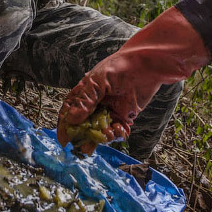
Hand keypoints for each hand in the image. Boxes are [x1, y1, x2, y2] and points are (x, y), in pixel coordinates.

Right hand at [57, 7, 210, 154]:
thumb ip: (86, 100)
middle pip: (84, 126)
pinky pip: (118, 131)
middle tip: (88, 145)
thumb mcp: (98, 81)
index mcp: (84, 94)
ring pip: (101, 131)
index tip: (65, 141)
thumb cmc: (119, 67)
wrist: (146, 65)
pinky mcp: (125, 116)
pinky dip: (118, 134)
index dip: (66, 127)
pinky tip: (121, 129)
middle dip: (85, 137)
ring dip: (103, 137)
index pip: (70, 113)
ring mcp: (110, 111)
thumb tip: (72, 120)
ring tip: (109, 134)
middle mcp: (95, 104)